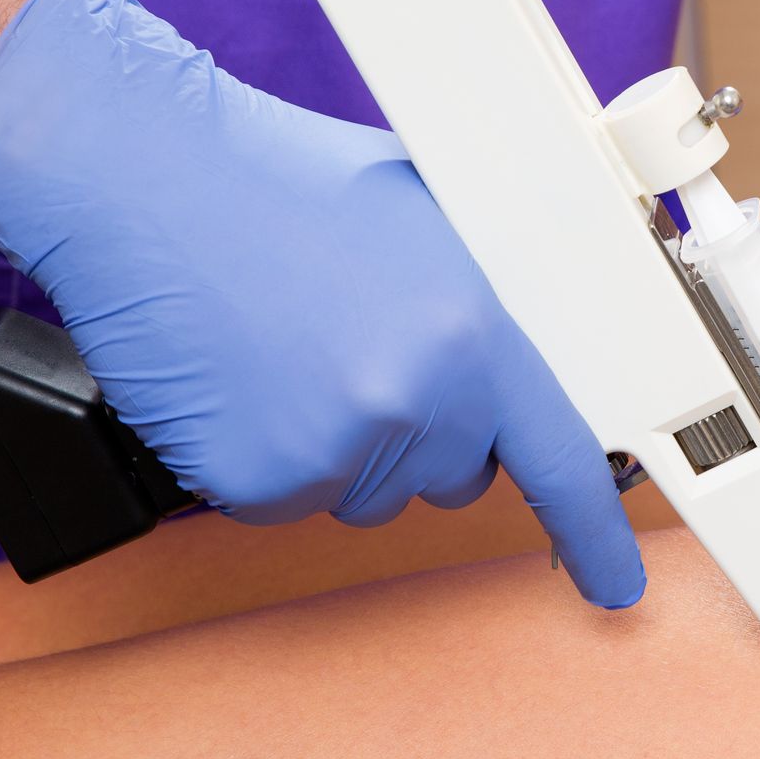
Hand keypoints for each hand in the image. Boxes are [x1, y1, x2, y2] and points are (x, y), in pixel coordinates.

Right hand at [0, 0, 644, 603]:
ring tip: (287, 344)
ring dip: (338, 442)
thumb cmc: (275, 177)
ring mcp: (331, 448)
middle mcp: (413, 399)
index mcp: (471, 332)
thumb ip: (480, 301)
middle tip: (355, 346)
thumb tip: (517, 352)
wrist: (145, 177)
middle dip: (419, 430)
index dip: (594, 532)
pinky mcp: (254, 481)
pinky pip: (283, 501)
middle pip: (450, 476)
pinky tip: (244, 376)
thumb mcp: (423, 211)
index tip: (614, 581)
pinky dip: (265, 455)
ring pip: (363, 491)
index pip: (560, 460)